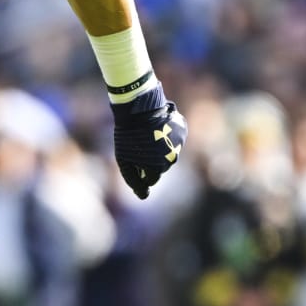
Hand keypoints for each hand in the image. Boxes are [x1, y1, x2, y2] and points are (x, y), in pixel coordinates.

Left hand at [112, 82, 186, 199]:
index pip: (150, 179)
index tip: (133, 160)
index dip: (140, 171)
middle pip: (161, 167)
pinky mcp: (182, 132)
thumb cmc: (128, 136)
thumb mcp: (124, 160)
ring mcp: (179, 145)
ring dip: (159, 149)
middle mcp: (171, 159)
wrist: (138, 108)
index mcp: (157, 168)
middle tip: (139, 146)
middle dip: (150, 161)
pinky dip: (166, 136)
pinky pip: (174, 139)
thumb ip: (133, 180)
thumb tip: (143, 196)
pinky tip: (157, 128)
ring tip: (147, 136)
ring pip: (169, 153)